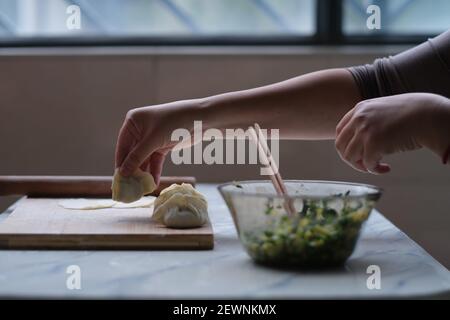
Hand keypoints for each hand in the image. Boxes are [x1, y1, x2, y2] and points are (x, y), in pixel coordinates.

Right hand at [115, 99, 202, 183]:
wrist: (199, 120)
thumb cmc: (174, 122)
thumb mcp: (153, 140)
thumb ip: (137, 157)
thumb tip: (123, 172)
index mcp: (133, 122)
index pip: (122, 146)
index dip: (121, 163)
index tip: (119, 180)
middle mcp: (140, 129)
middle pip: (133, 154)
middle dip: (132, 170)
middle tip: (129, 187)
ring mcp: (152, 138)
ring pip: (144, 159)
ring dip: (143, 173)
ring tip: (140, 188)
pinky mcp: (162, 145)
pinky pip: (155, 161)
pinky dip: (154, 171)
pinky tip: (152, 183)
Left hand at [335, 93, 449, 173]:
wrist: (429, 114)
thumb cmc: (412, 115)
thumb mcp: (382, 111)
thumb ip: (368, 122)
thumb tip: (359, 144)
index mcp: (359, 109)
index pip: (340, 131)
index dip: (345, 146)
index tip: (356, 153)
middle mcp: (359, 118)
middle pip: (340, 146)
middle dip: (350, 159)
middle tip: (364, 165)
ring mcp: (365, 130)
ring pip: (350, 157)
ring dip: (362, 166)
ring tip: (376, 166)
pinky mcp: (374, 143)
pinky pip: (367, 164)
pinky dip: (375, 170)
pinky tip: (386, 168)